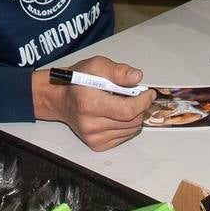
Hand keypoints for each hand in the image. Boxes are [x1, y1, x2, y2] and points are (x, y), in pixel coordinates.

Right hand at [33, 57, 153, 151]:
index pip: (127, 110)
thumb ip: (118, 71)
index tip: (149, 93)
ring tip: (120, 102)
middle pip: (132, 121)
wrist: (60, 99)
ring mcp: (92, 137)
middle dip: (140, 106)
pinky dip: (126, 124)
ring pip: (131, 129)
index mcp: (89, 104)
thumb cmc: (78, 81)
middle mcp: (89, 124)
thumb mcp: (96, 65)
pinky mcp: (96, 144)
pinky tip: (116, 114)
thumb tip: (136, 77)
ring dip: (134, 115)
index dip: (143, 101)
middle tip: (135, 94)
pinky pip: (124, 136)